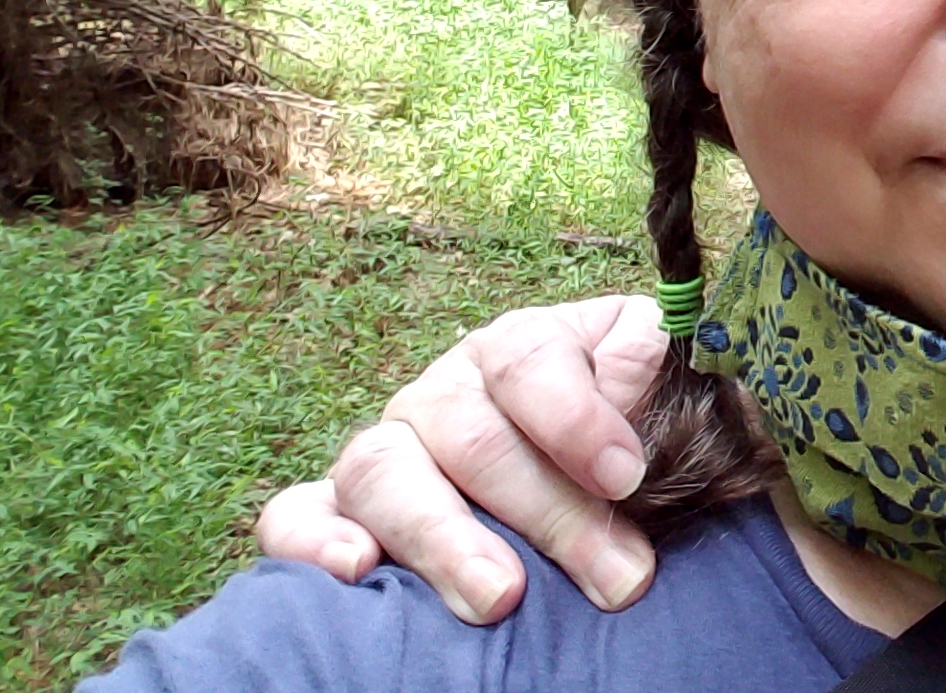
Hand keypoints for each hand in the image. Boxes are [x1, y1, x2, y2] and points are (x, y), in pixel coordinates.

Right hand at [254, 295, 670, 623]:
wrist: (577, 478)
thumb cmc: (619, 434)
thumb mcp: (651, 386)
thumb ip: (648, 366)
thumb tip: (632, 367)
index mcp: (517, 348)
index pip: (528, 359)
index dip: (575, 414)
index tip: (624, 475)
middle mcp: (442, 392)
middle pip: (473, 437)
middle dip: (550, 512)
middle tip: (613, 577)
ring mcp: (384, 448)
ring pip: (383, 471)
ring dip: (443, 537)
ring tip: (501, 597)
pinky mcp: (336, 508)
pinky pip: (294, 513)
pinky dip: (313, 540)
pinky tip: (357, 572)